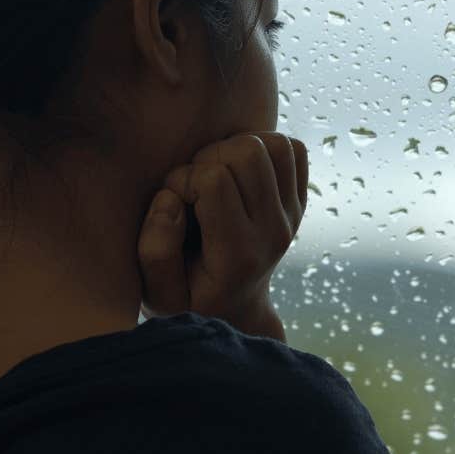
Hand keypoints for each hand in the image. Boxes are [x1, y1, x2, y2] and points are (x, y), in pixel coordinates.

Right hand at [137, 131, 307, 331]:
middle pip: (248, 153)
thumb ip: (155, 251)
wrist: (235, 309)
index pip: (214, 180)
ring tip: (215, 175)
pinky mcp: (298, 201)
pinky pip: (292, 149)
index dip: (182, 178)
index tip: (172, 201)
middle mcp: (273, 232)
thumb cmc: (189, 298)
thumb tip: (170, 199)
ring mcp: (291, 215)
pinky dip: (263, 147)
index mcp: (238, 255)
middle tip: (194, 185)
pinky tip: (238, 171)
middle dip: (209, 158)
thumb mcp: (159, 293)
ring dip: (236, 148)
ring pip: (273, 144)